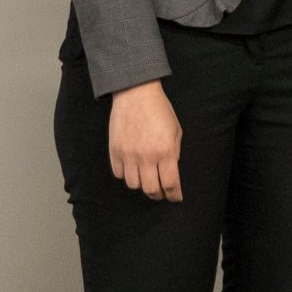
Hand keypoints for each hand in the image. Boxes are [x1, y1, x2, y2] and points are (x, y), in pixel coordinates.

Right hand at [108, 80, 182, 200]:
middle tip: (162, 192)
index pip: (171, 184)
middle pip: (151, 190)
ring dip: (142, 185)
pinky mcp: (115, 151)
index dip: (174, 195)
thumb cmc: (160, 110)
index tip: (176, 198)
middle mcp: (146, 157)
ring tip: (147, 178)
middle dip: (159, 194)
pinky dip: (126, 175)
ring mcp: (128, 155)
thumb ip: (174, 153)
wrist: (136, 93)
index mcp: (166, 151)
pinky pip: (119, 174)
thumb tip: (171, 171)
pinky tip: (132, 168)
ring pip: (133, 185)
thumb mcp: (176, 130)